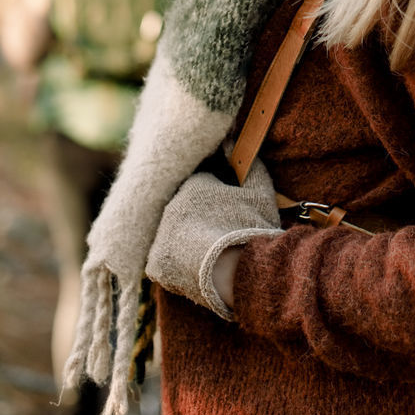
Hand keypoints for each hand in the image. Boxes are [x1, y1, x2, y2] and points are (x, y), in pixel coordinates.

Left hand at [145, 156, 280, 319]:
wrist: (239, 273)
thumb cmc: (251, 228)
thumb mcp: (259, 190)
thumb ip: (249, 163)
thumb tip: (231, 141)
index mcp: (194, 185)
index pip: (200, 184)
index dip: (214, 196)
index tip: (226, 208)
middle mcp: (171, 207)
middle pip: (184, 208)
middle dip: (198, 217)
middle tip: (217, 231)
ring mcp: (160, 236)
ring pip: (172, 233)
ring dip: (184, 239)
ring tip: (207, 252)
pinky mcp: (155, 264)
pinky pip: (164, 259)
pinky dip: (176, 263)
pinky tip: (195, 266)